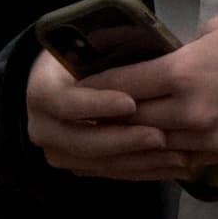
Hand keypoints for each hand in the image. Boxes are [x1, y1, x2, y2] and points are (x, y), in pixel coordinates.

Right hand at [27, 42, 186, 181]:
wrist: (70, 80)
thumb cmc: (90, 54)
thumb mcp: (96, 44)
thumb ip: (111, 49)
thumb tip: (146, 51)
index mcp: (41, 91)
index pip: (63, 102)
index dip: (95, 105)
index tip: (130, 103)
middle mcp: (42, 126)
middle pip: (79, 142)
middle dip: (122, 141)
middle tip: (159, 136)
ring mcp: (58, 151)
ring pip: (96, 164)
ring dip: (137, 161)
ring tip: (176, 155)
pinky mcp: (79, 165)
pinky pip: (110, 174)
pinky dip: (143, 171)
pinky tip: (174, 165)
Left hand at [84, 12, 217, 176]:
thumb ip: (184, 49)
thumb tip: (165, 60)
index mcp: (183, 71)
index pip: (120, 86)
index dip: (91, 90)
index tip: (69, 92)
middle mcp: (188, 110)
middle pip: (128, 121)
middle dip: (100, 123)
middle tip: (73, 124)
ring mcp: (207, 138)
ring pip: (149, 149)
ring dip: (120, 151)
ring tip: (91, 154)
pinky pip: (178, 162)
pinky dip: (155, 162)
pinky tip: (137, 162)